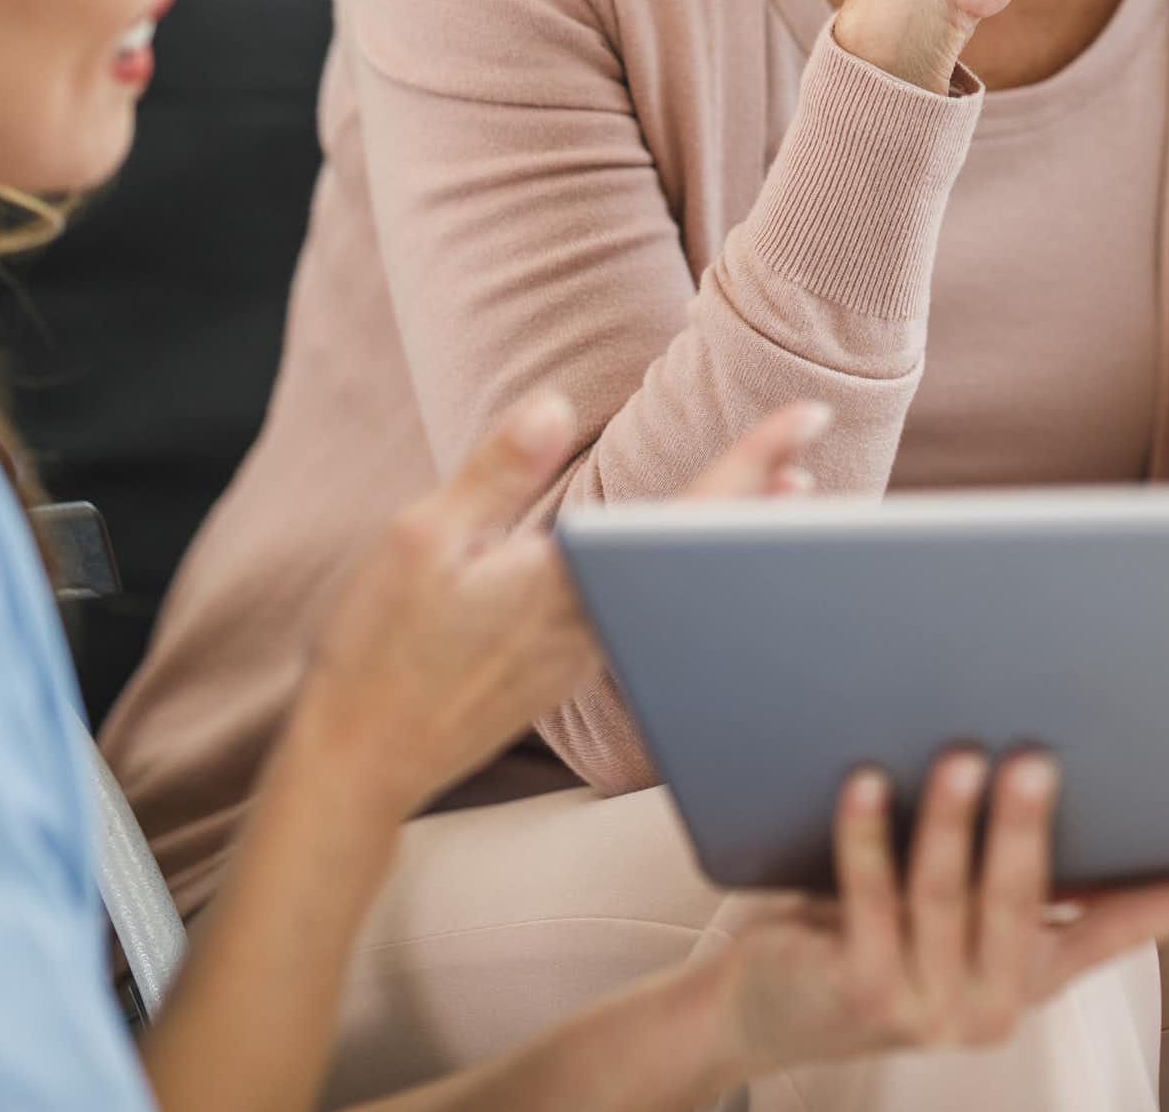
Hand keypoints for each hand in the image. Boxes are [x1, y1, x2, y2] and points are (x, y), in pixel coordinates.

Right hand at [294, 394, 831, 820]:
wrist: (358, 764)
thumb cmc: (378, 650)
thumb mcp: (421, 540)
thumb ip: (496, 473)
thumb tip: (555, 405)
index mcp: (567, 588)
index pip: (685, 514)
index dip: (751, 460)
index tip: (805, 417)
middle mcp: (594, 629)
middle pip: (702, 552)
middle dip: (760, 493)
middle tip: (810, 441)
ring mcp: (586, 658)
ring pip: (684, 585)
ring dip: (732, 535)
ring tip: (781, 493)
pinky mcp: (567, 673)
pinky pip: (653, 613)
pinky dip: (687, 572)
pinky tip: (690, 557)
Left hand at [715, 750, 1168, 1075]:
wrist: (767, 1008)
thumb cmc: (870, 926)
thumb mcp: (954, 900)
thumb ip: (1001, 852)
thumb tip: (1049, 737)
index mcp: (1033, 971)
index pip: (1123, 933)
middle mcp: (991, 999)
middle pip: (1024, 904)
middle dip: (1033, 828)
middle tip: (1042, 758)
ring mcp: (924, 1002)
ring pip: (946, 897)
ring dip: (952, 820)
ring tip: (960, 754)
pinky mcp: (857, 989)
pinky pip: (868, 900)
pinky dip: (868, 835)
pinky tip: (865, 780)